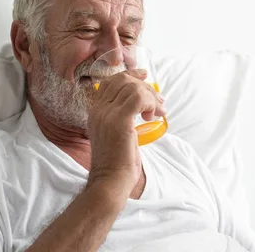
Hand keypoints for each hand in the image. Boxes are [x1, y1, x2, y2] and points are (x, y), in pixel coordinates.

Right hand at [86, 69, 165, 197]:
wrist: (111, 180)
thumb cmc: (117, 162)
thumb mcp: (116, 134)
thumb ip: (122, 117)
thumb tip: (141, 103)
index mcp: (95, 111)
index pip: (111, 81)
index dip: (130, 74)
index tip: (144, 75)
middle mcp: (98, 109)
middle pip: (123, 80)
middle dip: (145, 86)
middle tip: (159, 101)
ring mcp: (107, 114)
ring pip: (133, 88)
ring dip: (151, 97)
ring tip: (158, 112)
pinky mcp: (120, 121)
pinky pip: (139, 98)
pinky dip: (150, 103)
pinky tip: (152, 116)